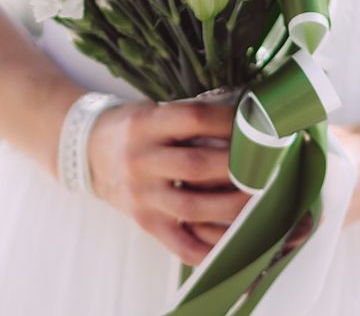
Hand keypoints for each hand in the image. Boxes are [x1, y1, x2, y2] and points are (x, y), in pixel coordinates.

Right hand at [87, 100, 249, 264]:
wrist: (89, 152)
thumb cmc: (134, 128)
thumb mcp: (154, 110)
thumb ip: (190, 119)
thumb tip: (246, 123)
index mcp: (145, 124)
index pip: (192, 118)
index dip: (228, 120)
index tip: (256, 122)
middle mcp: (140, 160)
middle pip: (196, 165)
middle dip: (239, 166)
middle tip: (270, 163)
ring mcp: (141, 195)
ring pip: (193, 207)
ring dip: (234, 206)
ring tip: (264, 200)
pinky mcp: (145, 222)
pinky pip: (180, 244)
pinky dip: (209, 249)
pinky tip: (236, 244)